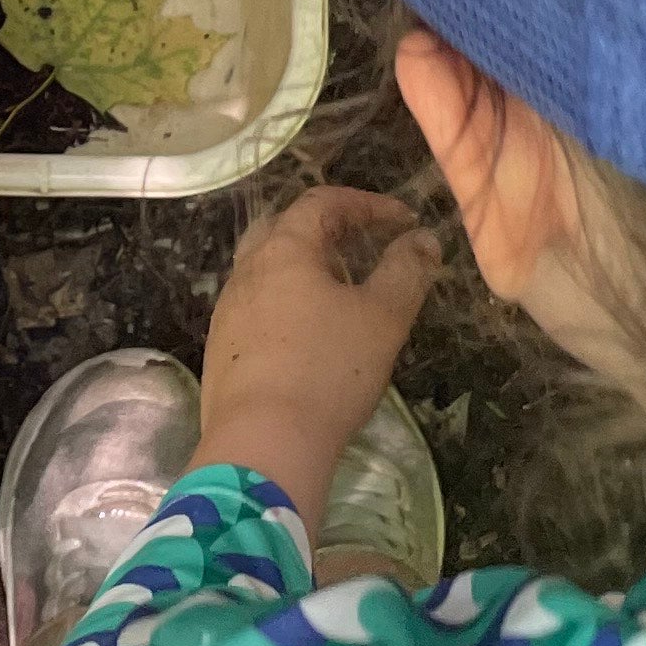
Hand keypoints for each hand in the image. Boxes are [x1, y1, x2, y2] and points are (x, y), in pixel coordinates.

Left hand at [200, 186, 440, 522]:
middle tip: (364, 246)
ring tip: (343, 293)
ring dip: (305, 269)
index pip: (322, 203)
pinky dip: (287, 303)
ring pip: (266, 270)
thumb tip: (423, 239)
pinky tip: (311, 336)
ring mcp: (228, 312)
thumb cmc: (328, 370)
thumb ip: (407, 271)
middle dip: (327, 229)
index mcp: (283, 250)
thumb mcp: (383, 318)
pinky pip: (257, 308)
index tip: (404, 221)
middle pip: (283, 228)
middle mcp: (247, 271)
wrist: (263, 443)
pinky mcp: (222, 350)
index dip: (367, 204)